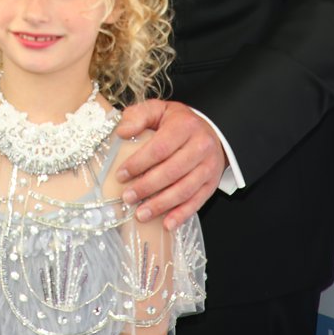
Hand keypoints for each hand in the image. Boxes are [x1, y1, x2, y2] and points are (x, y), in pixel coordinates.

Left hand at [115, 100, 226, 230]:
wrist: (210, 130)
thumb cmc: (178, 122)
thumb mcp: (158, 110)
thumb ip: (138, 116)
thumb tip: (122, 132)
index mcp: (184, 126)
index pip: (159, 148)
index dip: (139, 163)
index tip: (121, 175)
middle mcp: (200, 146)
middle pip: (171, 171)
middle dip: (147, 187)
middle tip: (127, 197)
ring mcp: (209, 166)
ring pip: (184, 190)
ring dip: (161, 205)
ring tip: (140, 214)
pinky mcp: (212, 183)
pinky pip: (197, 202)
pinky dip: (182, 215)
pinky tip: (167, 224)